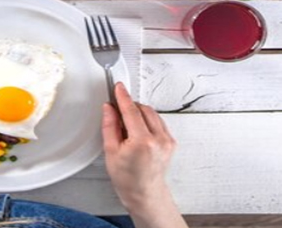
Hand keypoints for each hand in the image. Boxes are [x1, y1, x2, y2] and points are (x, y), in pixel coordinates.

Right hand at [102, 83, 185, 227]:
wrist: (144, 193)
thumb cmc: (127, 179)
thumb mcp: (111, 152)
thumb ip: (110, 126)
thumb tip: (109, 108)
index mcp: (142, 142)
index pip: (131, 111)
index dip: (123, 97)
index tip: (118, 87)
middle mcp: (158, 139)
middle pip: (143, 110)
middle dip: (130, 107)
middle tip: (117, 113)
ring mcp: (167, 140)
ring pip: (152, 114)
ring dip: (139, 114)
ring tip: (128, 128)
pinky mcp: (171, 142)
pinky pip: (158, 122)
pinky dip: (148, 122)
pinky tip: (139, 133)